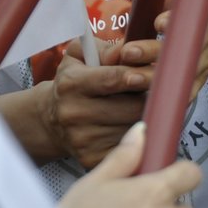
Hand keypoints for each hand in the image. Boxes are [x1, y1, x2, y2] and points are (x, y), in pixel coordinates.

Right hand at [44, 43, 152, 167]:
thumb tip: (129, 51)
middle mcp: (74, 113)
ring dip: (145, 118)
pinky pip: (129, 149)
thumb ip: (106, 49)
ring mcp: (82, 139)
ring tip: (139, 109)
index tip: (156, 75)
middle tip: (154, 92)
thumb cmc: (73, 83)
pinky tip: (134, 130)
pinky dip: (138, 140)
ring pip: (133, 129)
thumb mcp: (80, 55)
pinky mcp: (92, 158)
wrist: (51, 120)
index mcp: (71, 84)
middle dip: (148, 98)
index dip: (138, 76)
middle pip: (129, 107)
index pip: (112, 79)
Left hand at [120, 0, 207, 105]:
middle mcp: (200, 43)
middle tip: (128, 52)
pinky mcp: (193, 85)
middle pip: (175, 51)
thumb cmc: (194, 5)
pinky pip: (176, 96)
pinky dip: (160, 99)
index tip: (159, 23)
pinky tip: (138, 102)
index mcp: (199, 14)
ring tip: (127, 79)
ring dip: (151, 81)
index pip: (186, 19)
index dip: (173, 22)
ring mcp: (198, 66)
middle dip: (152, 53)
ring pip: (174, 78)